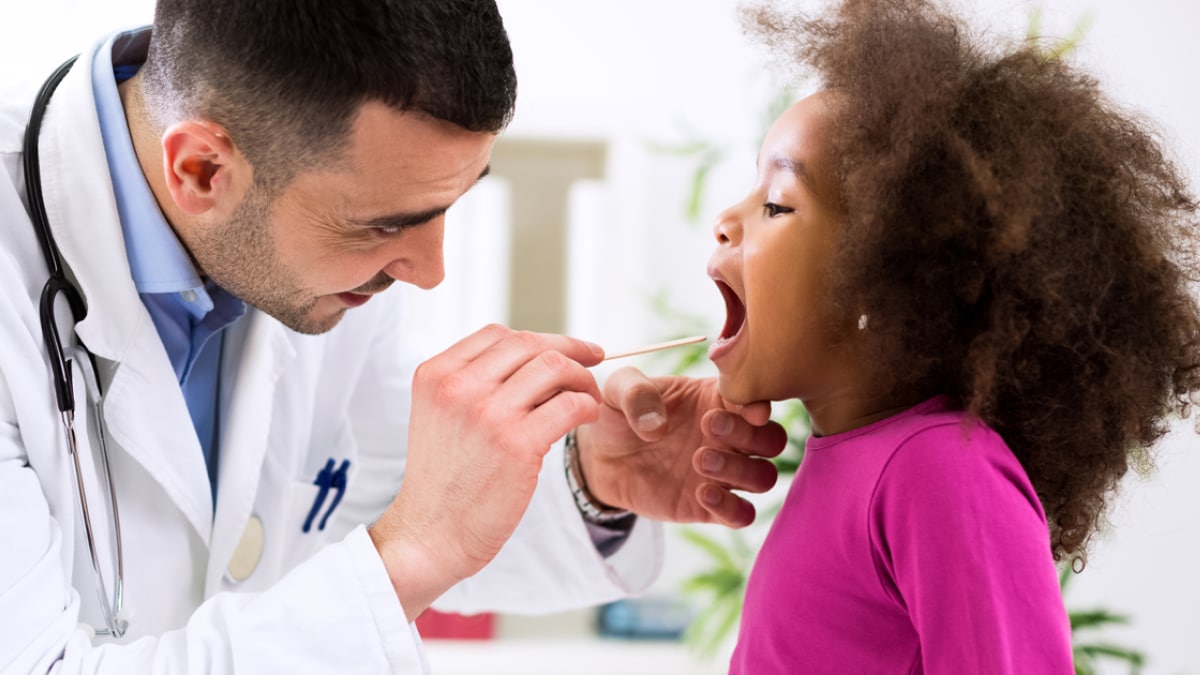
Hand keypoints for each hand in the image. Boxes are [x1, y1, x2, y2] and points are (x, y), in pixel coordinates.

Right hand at [368, 324, 603, 619]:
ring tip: (588, 396)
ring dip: (581, 377)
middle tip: (593, 363)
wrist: (429, 535)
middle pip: (529, 344)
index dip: (540, 338)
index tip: (566, 349)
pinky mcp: (516, 443)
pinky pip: (569, 404)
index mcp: (436, 375)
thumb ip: (474, 386)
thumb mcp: (440, 417)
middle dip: (569, 349)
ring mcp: (487, 412)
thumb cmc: (443, 482)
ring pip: (553, 366)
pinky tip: (587, 418)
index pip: (498, 334)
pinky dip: (587, 405)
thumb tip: (535, 364)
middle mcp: (458, 386)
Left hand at [575, 368, 787, 527]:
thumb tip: (657, 425)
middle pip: (772, 439)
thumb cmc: (618, 415)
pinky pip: (742, 515)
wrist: (600, 459)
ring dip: (741, 470)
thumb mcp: (618, 390)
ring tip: (699, 460)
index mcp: (716, 399)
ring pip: (764, 477)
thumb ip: (636, 391)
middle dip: (752, 435)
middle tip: (709, 426)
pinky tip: (702, 493)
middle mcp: (729, 437)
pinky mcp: (709, 507)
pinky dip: (732, 508)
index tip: (747, 410)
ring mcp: (723, 474)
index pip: (756, 400)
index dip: (759, 404)